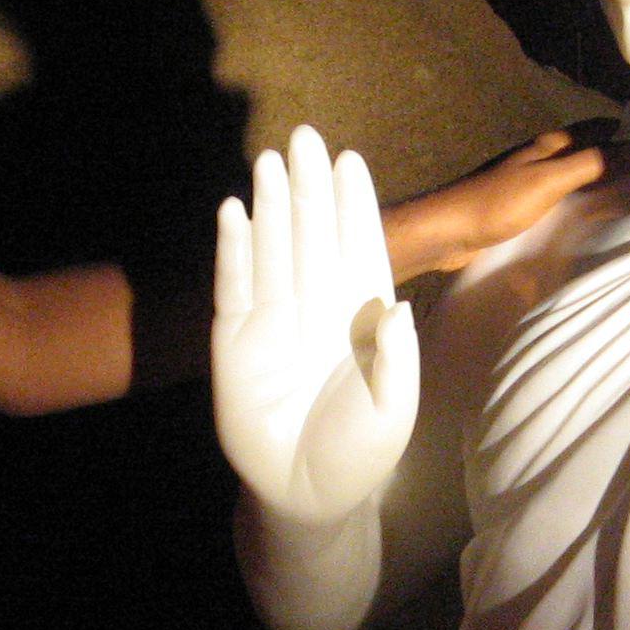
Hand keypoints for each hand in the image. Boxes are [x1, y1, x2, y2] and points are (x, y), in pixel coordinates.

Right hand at [213, 126, 416, 525]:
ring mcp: (274, 319)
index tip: (350, 161)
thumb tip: (395, 306)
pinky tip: (234, 211)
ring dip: (272, 205)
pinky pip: (233, 284)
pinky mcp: (235, 339)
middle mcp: (317, 305)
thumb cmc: (359, 451)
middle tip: (307, 137)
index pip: (357, 245)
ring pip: (274, 248)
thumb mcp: (392, 409)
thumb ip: (396, 358)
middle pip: (313, 233)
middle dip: (310, 187)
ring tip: (271, 160)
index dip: (353, 204)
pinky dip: (234, 248)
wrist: (305, 492)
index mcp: (360, 315)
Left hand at [383, 124, 614, 278]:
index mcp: (550, 144)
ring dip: (603, 180)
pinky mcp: (524, 206)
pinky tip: (597, 216)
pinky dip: (585, 200)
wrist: (448, 231)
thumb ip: (591, 164)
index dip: (628, 132)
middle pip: (591, 150)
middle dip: (621, 157)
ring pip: (578, 174)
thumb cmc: (497, 202)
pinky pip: (565, 197)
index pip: (599, 128)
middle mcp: (544, 157)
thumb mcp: (550, 181)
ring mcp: (533, 181)